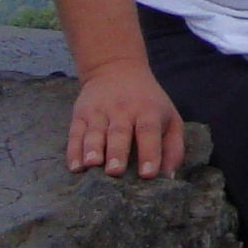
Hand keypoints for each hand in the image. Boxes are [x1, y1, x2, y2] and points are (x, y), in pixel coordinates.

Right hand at [67, 64, 185, 178]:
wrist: (116, 69)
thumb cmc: (148, 103)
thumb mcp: (169, 118)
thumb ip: (173, 147)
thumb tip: (168, 178)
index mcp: (148, 112)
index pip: (149, 132)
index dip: (149, 153)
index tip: (148, 174)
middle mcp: (123, 110)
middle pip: (119, 133)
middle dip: (117, 152)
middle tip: (115, 171)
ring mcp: (99, 112)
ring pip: (95, 133)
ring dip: (92, 149)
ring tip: (92, 164)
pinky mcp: (80, 114)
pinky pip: (75, 134)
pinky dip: (73, 151)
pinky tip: (75, 167)